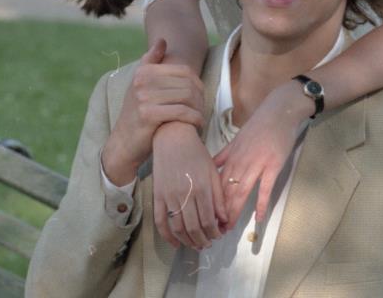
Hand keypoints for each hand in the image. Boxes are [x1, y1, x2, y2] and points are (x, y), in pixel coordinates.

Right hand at [102, 39, 205, 184]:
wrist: (123, 143)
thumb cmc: (137, 114)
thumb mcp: (140, 85)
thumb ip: (150, 62)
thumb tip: (163, 41)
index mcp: (144, 71)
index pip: (184, 71)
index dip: (198, 84)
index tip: (200, 98)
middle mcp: (142, 80)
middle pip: (187, 84)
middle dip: (200, 99)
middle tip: (202, 111)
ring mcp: (144, 97)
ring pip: (187, 97)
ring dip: (199, 110)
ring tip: (200, 118)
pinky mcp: (148, 114)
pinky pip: (182, 112)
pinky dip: (195, 119)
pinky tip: (197, 125)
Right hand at [152, 124, 226, 249]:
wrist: (173, 138)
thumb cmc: (196, 154)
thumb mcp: (213, 172)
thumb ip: (219, 197)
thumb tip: (224, 220)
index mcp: (202, 188)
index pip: (209, 220)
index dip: (214, 233)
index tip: (218, 236)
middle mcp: (185, 194)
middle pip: (194, 228)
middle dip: (202, 240)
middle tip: (207, 244)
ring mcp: (169, 196)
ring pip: (178, 228)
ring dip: (187, 241)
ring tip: (195, 245)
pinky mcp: (157, 195)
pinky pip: (160, 221)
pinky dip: (167, 236)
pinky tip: (175, 243)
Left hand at [213, 82, 309, 225]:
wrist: (279, 111)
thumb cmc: (259, 124)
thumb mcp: (236, 139)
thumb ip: (223, 155)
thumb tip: (208, 167)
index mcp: (230, 156)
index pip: (217, 183)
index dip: (211, 202)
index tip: (206, 216)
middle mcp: (240, 162)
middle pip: (226, 191)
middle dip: (219, 212)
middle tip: (215, 230)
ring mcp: (256, 164)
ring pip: (241, 192)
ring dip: (234, 211)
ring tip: (229, 228)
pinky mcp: (273, 165)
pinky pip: (265, 188)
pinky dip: (261, 204)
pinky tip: (258, 218)